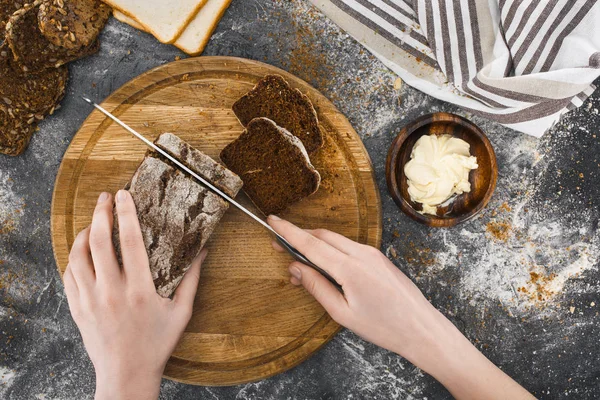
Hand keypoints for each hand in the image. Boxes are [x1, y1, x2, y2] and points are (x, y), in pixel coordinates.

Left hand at [63, 191, 204, 399]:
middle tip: (105, 198)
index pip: (129, 241)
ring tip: (93, 220)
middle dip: (100, 213)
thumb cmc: (157, 344)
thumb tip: (202, 251)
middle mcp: (111, 292)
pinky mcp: (78, 308)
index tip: (124, 195)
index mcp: (139, 291)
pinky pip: (70, 274)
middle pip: (98, 241)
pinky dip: (75, 256)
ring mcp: (90, 300)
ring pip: (78, 255)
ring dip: (84, 232)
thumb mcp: (181, 312)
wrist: (126, 375)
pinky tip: (83, 250)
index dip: (126, 214)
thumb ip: (192, 279)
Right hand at [268, 215, 533, 399]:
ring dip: (315, 245)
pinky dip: (331, 250)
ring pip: (335, 239)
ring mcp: (372, 253)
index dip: (288, 231)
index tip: (272, 220)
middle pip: (322, 236)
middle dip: (299, 237)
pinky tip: (325, 267)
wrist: (421, 328)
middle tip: (280, 248)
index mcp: (350, 269)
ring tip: (302, 267)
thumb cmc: (383, 327)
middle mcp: (361, 254)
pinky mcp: (377, 256)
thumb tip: (296, 268)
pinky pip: (347, 246)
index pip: (311, 244)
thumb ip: (316, 287)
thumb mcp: (342, 313)